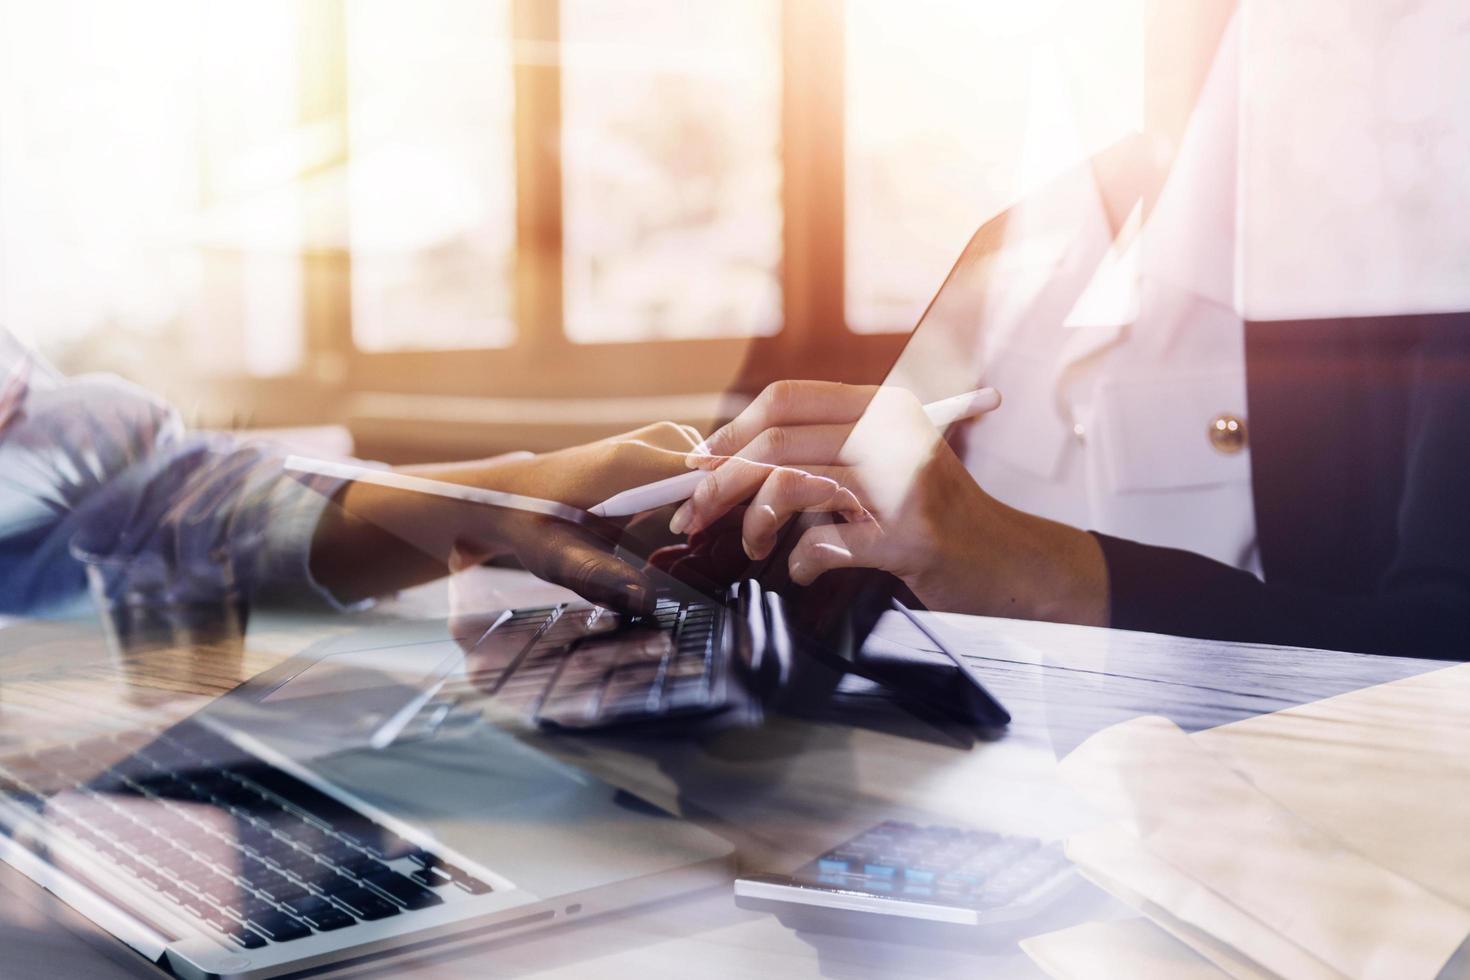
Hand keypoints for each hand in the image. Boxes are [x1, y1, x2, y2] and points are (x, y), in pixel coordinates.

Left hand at [309, 422, 703, 612]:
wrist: (501, 496)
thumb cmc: (528, 526)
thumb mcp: (560, 559)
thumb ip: (604, 578)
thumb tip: (647, 601)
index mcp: (629, 465)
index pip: (707, 475)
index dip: (728, 507)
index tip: (732, 544)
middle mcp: (644, 444)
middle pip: (717, 465)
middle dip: (729, 501)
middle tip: (728, 547)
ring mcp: (647, 440)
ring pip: (710, 462)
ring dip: (716, 494)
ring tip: (710, 537)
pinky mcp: (646, 448)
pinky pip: (694, 463)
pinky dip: (702, 487)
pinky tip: (693, 521)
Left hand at [667, 380, 1107, 623]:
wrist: (1010, 561)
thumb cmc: (939, 516)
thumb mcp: (886, 466)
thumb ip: (827, 451)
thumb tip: (735, 459)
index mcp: (883, 407)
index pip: (785, 399)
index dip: (731, 432)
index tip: (699, 466)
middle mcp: (894, 432)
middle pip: (776, 442)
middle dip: (721, 484)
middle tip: (696, 516)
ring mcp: (905, 482)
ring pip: (791, 485)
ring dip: (755, 524)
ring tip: (753, 546)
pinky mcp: (911, 535)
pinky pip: (824, 546)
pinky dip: (802, 564)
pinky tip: (804, 572)